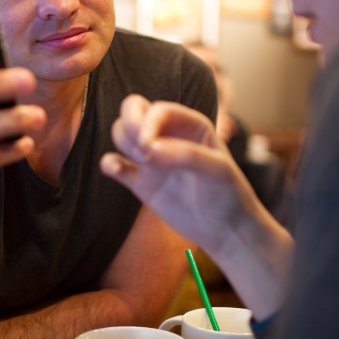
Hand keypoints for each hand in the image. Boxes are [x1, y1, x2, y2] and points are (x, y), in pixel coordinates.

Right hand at [100, 95, 261, 256]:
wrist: (225, 229)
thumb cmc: (229, 193)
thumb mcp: (218, 170)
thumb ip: (187, 155)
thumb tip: (150, 149)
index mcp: (189, 124)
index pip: (158, 109)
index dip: (148, 121)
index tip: (148, 145)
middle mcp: (168, 136)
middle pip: (133, 111)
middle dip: (129, 123)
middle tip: (142, 150)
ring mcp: (152, 158)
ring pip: (122, 134)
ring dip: (124, 143)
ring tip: (144, 164)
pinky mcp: (141, 181)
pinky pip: (116, 164)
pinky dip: (109, 163)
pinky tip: (115, 169)